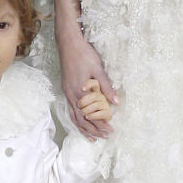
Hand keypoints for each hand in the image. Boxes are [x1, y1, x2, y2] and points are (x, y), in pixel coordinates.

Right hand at [55, 24, 117, 139]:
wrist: (68, 44)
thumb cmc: (84, 55)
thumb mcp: (98, 70)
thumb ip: (106, 87)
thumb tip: (116, 103)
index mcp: (80, 92)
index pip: (92, 114)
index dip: (101, 124)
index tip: (110, 131)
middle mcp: (72, 96)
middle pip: (83, 119)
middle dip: (94, 129)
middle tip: (105, 136)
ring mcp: (67, 94)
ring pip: (75, 117)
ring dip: (84, 128)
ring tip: (92, 138)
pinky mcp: (66, 90)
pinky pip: (70, 111)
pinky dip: (76, 120)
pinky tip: (80, 123)